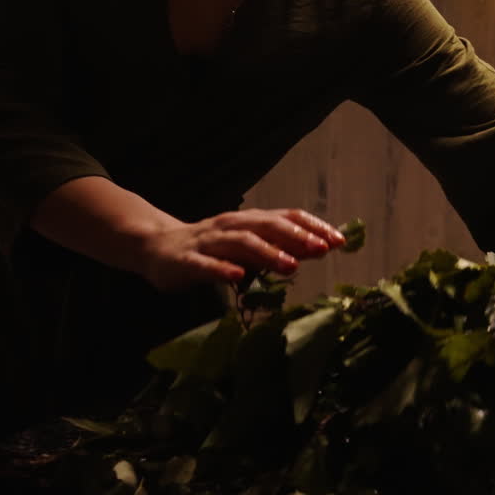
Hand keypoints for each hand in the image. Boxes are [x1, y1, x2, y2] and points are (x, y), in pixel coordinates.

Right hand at [136, 208, 345, 291]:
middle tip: (322, 250)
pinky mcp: (187, 260)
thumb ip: (280, 246)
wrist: (156, 247)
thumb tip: (320, 247)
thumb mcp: (249, 247)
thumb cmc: (211, 249)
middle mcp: (231, 226)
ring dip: (267, 253)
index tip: (339, 240)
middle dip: (296, 237)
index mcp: (249, 221)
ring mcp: (208, 242)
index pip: (286, 218)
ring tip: (290, 266)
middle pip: (267, 226)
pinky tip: (237, 276)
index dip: (313, 227)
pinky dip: (222, 268)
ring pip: (241, 243)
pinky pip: (205, 264)